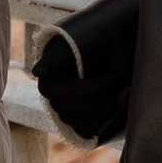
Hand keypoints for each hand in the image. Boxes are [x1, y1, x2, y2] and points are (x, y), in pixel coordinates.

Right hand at [33, 27, 129, 144]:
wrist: (124, 35)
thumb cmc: (102, 33)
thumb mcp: (78, 41)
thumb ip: (57, 57)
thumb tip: (37, 73)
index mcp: (50, 68)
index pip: (51, 91)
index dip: (80, 91)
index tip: (109, 79)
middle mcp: (57, 86)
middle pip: (62, 109)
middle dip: (92, 99)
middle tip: (114, 80)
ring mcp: (69, 100)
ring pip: (71, 120)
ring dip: (96, 112)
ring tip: (114, 94)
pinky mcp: (83, 111)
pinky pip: (80, 129)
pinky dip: (92, 127)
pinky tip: (106, 115)